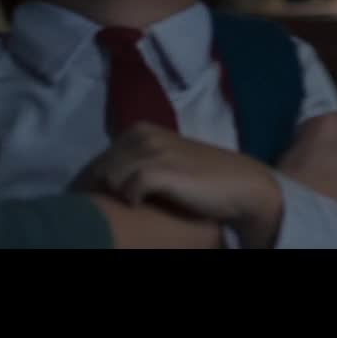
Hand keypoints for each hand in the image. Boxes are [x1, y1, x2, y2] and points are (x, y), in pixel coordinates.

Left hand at [74, 123, 282, 247]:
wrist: (240, 185)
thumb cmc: (201, 177)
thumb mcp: (164, 159)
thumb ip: (135, 163)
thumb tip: (102, 182)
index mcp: (140, 130)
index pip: (99, 158)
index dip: (95, 182)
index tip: (100, 202)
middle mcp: (143, 135)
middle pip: (100, 170)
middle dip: (103, 190)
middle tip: (117, 207)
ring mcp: (153, 151)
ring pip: (111, 178)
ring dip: (118, 195)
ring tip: (135, 206)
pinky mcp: (163, 170)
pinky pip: (129, 188)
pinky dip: (133, 199)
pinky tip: (143, 205)